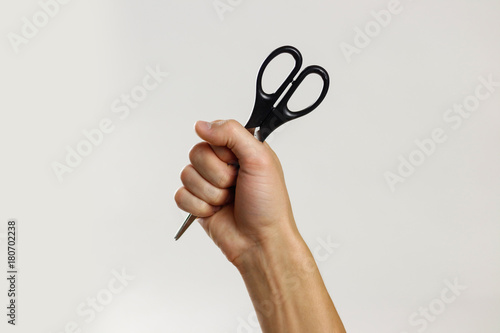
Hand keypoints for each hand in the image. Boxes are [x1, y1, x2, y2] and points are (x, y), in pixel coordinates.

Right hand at [174, 119, 299, 264]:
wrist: (261, 241)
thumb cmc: (268, 204)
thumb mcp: (260, 159)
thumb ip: (232, 133)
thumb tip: (202, 125)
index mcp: (239, 149)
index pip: (212, 133)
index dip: (222, 151)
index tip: (237, 164)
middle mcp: (223, 164)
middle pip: (196, 153)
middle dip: (218, 175)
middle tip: (235, 186)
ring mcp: (208, 183)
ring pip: (187, 175)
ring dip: (211, 193)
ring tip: (229, 201)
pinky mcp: (197, 203)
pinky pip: (180, 196)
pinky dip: (199, 207)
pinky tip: (216, 212)